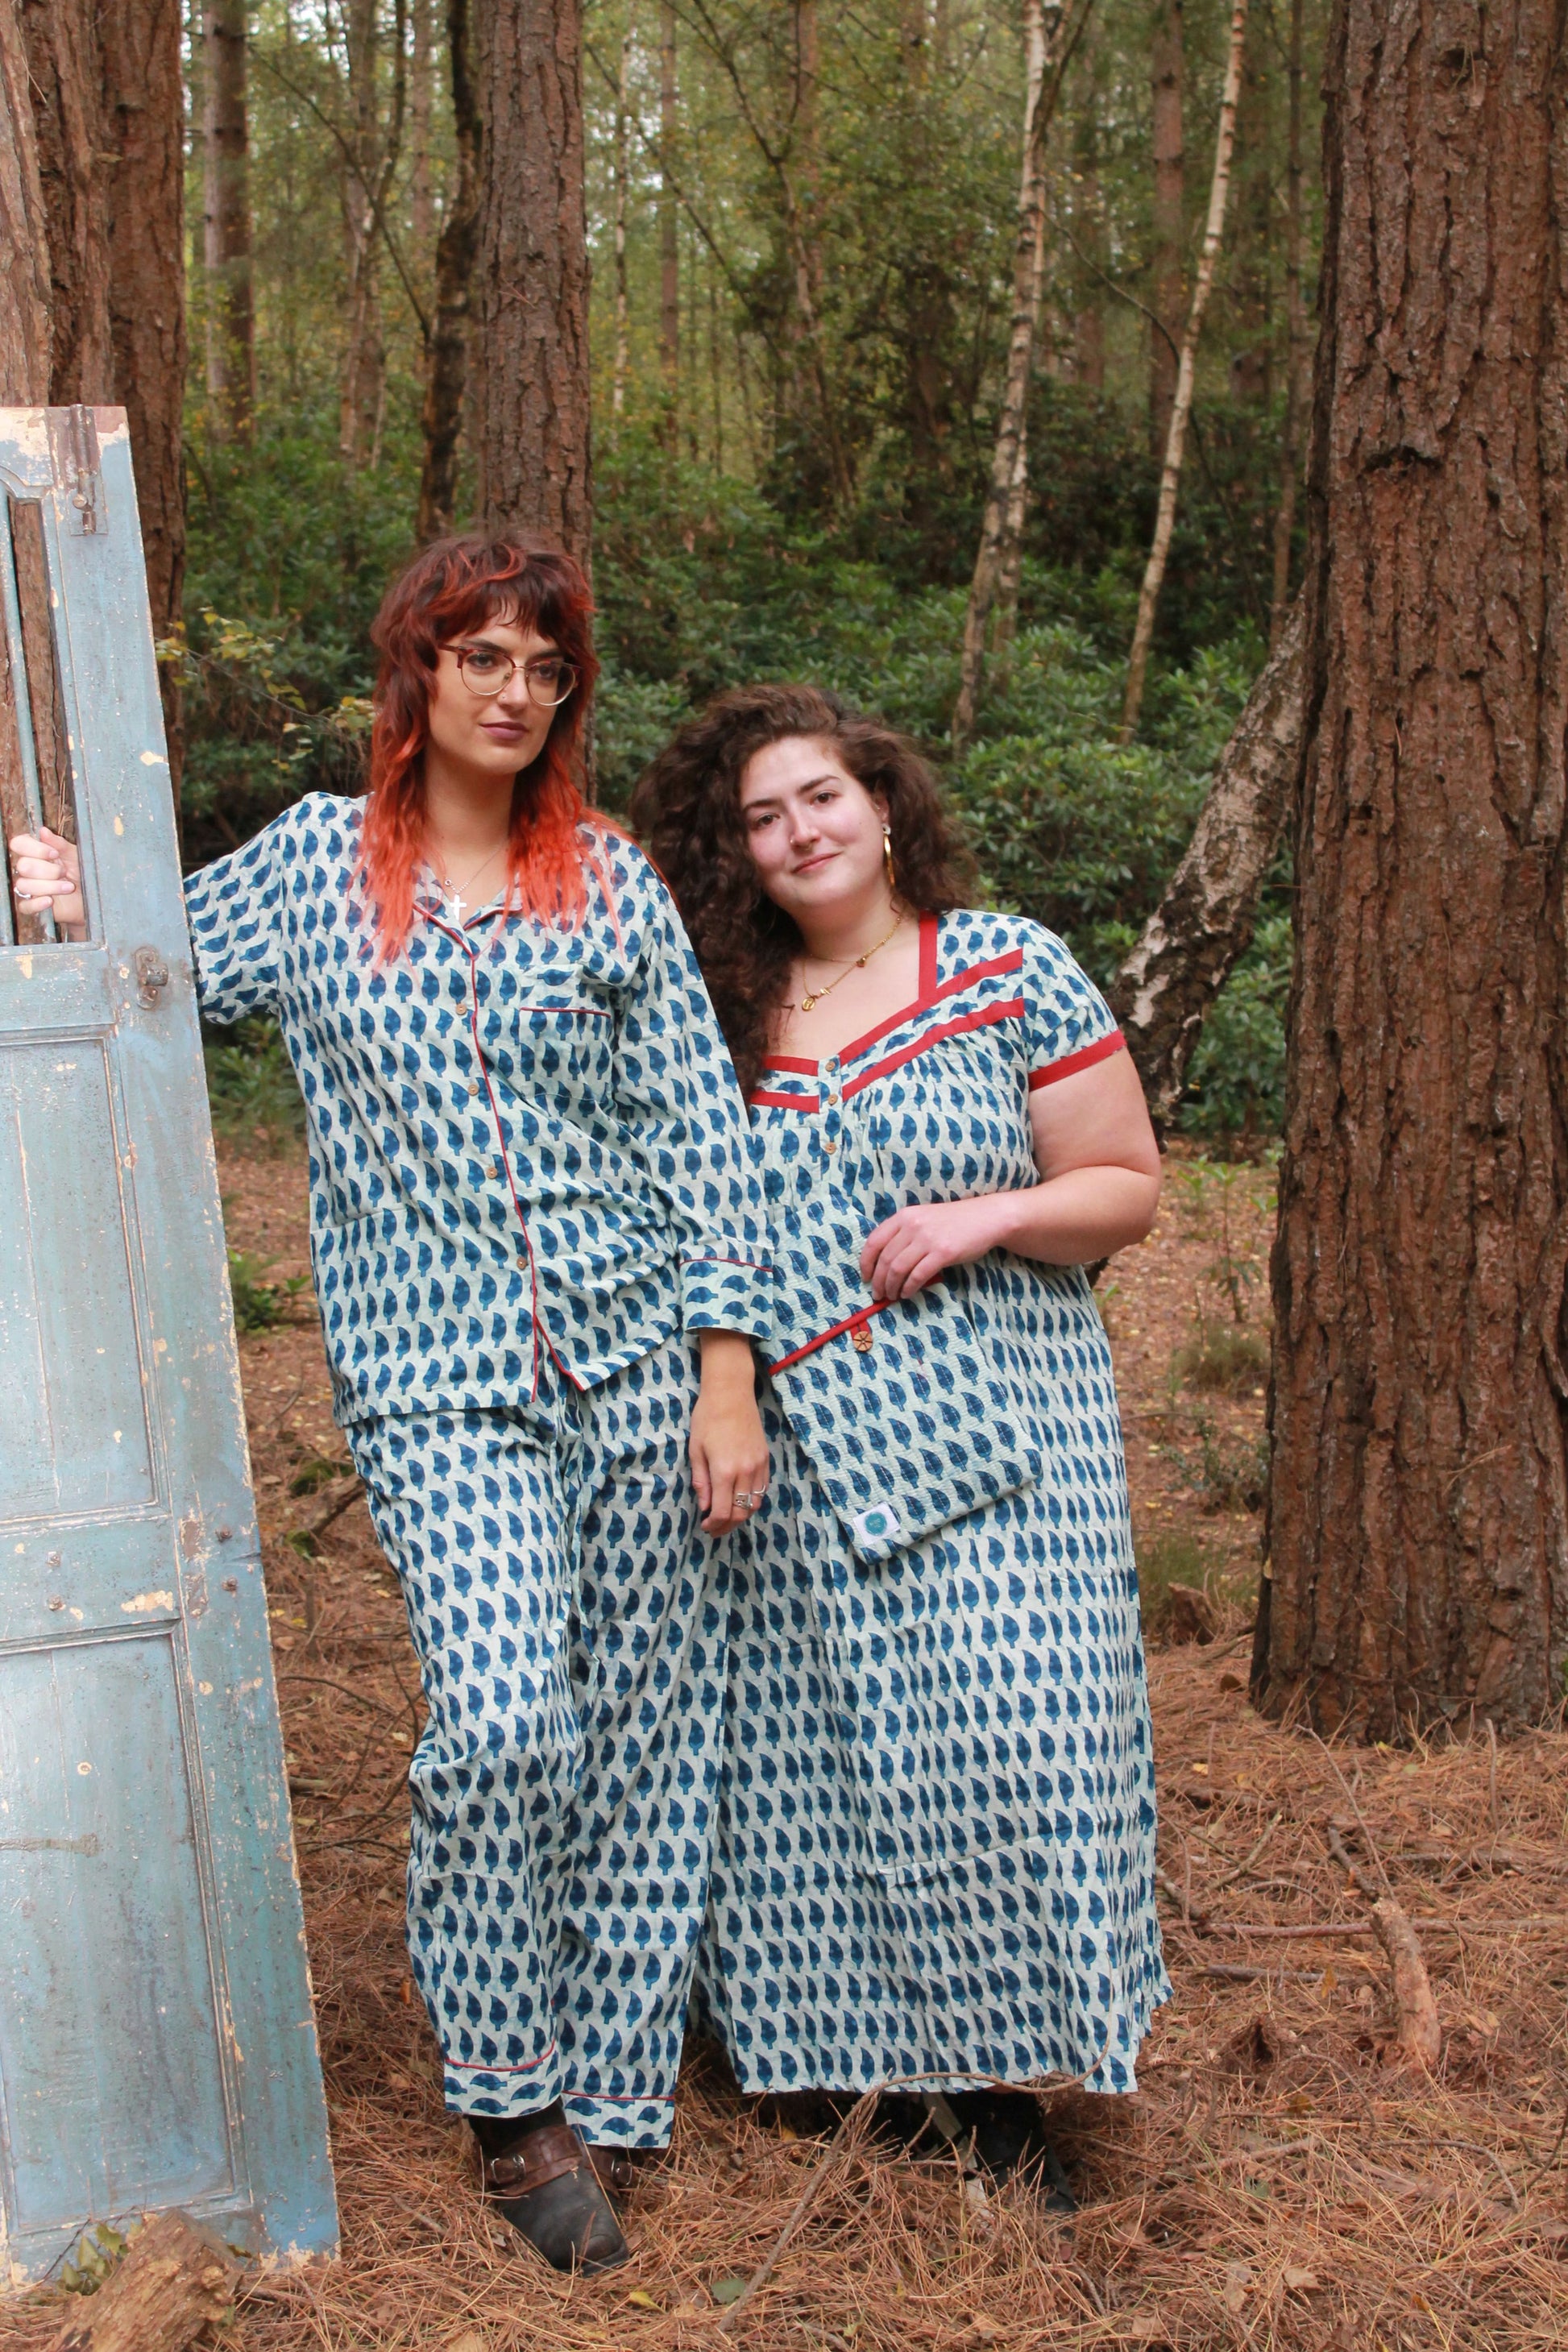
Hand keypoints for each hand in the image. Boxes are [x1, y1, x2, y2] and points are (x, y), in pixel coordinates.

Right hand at [8, 826, 84, 933]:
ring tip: (68, 887)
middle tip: (63, 872)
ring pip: (24, 885)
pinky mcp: (32, 906)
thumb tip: (43, 831)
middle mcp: (28, 869)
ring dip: (49, 886)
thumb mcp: (74, 855)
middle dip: (47, 870)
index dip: (34, 848)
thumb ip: (59, 843)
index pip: (18, 844)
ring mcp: (28, 887)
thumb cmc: (81, 873)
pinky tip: (51, 900)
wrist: (90, 896)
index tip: (54, 854)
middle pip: (22, 865)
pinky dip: (38, 903)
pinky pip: (25, 906)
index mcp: (34, 852)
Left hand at [691, 1330, 768, 1536]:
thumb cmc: (707, 1418)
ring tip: (727, 1516)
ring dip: (741, 1515)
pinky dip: (752, 1500)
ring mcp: (759, 1465)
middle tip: (714, 1529)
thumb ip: (701, 1482)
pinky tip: (739, 1499)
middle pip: (741, 1513)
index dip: (714, 1525)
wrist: (731, 1393)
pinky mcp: (766, 1458)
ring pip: (755, 1503)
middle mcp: (745, 1472)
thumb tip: (705, 1507)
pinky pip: (763, 1489)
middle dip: (727, 1526)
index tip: (705, 1526)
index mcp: (724, 1471)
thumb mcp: (696, 1451)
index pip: (723, 1512)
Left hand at [859, 1194, 1016, 1300]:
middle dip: (878, 1281)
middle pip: (885, 1259)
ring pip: (898, 1269)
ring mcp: (928, 1239)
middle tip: (878, 1294)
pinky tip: (907, 1294)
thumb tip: (883, 1262)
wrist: (985, 1218)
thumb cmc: (953, 1221)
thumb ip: (904, 1233)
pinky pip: (918, 1275)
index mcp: (904, 1216)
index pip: (874, 1241)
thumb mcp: (923, 1218)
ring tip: (892, 1296)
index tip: (866, 1277)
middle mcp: (913, 1225)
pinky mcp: (943, 1252)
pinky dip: (909, 1288)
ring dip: (892, 1287)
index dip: (866, 1263)